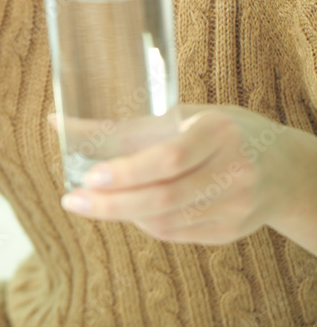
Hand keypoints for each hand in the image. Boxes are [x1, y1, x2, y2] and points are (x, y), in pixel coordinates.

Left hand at [54, 104, 298, 244]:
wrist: (284, 167)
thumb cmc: (223, 129)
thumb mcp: (187, 114)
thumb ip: (134, 125)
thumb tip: (64, 124)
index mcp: (220, 131)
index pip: (170, 157)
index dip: (128, 170)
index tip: (89, 174)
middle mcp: (232, 171)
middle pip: (164, 198)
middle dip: (112, 203)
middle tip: (73, 199)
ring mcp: (234, 207)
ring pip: (166, 222)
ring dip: (122, 214)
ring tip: (92, 201)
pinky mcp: (229, 232)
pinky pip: (176, 233)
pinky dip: (144, 222)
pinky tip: (127, 209)